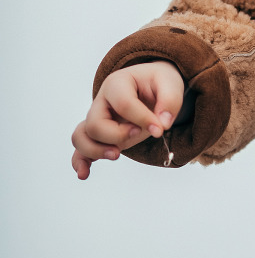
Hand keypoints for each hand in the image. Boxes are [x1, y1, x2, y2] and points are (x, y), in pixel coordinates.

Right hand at [72, 61, 184, 180]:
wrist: (151, 86)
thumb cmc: (158, 83)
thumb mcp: (170, 82)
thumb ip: (170, 100)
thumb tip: (162, 125)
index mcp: (117, 84)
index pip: (123, 104)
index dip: (142, 119)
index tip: (160, 129)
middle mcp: (101, 101)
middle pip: (95, 124)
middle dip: (117, 135)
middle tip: (138, 134)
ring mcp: (97, 118)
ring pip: (81, 136)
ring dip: (96, 150)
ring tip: (117, 154)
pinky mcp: (99, 135)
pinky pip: (81, 148)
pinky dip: (80, 162)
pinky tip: (84, 174)